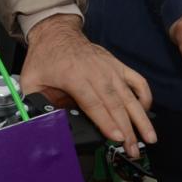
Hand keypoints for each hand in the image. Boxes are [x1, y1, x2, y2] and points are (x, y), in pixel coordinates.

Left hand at [19, 16, 155, 158]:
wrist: (57, 32)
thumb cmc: (44, 58)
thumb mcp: (31, 80)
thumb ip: (35, 103)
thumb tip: (41, 126)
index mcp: (74, 76)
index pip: (93, 103)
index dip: (106, 122)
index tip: (117, 138)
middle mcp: (96, 72)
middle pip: (115, 103)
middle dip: (127, 129)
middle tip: (134, 149)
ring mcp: (110, 68)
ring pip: (129, 95)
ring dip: (140, 118)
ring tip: (150, 137)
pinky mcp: (118, 65)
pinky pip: (137, 81)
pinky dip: (145, 96)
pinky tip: (146, 112)